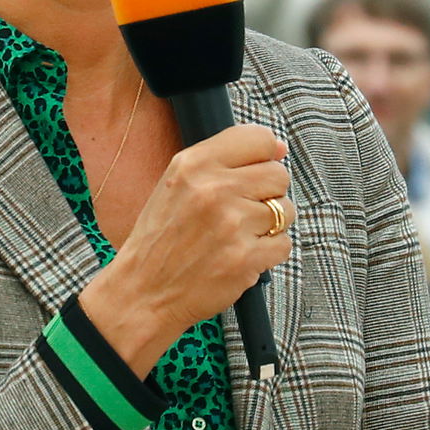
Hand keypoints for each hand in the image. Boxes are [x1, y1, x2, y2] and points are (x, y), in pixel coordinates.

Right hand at [80, 125, 292, 374]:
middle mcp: (214, 189)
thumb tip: (280, 148)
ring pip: (286, 210)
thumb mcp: (178, 182)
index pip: (259, 138)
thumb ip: (225, 160)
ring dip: (272, 224)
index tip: (256, 171)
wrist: (144, 290)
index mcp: (195, 163)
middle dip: (269, 192)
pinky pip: (284, 244)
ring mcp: (232, 224)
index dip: (264, 155)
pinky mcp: (246, 259)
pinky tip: (243, 254)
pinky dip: (269, 252)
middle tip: (246, 208)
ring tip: (241, 233)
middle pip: (279, 174)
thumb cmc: (163, 236)